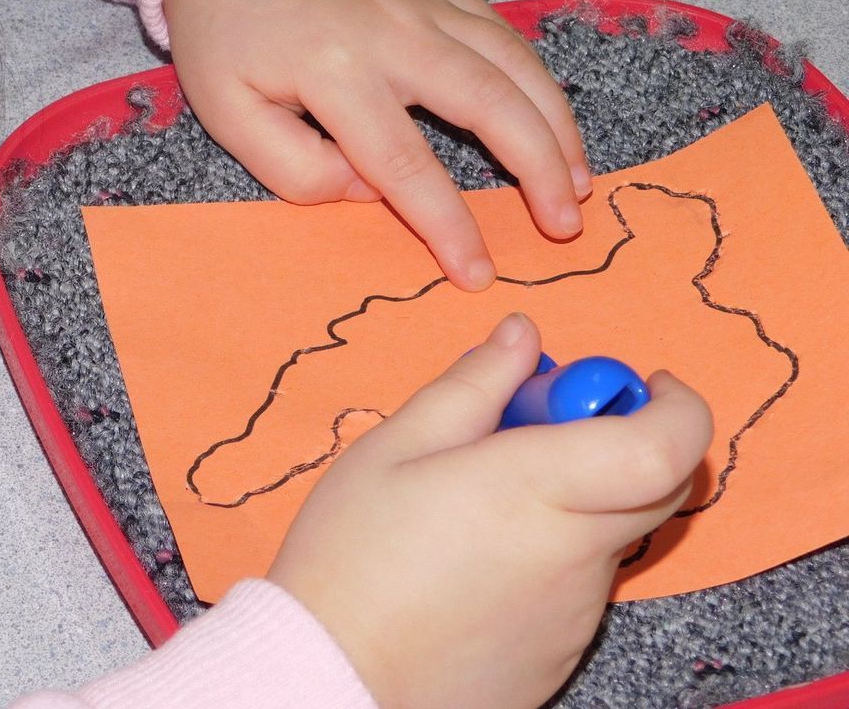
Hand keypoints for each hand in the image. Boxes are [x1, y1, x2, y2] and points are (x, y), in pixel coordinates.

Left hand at [163, 0, 591, 290]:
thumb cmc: (223, 27)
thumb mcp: (226, 109)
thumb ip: (292, 166)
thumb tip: (365, 190)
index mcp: (335, 71)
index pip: (406, 165)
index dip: (448, 225)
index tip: (477, 273)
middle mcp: (394, 32)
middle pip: (490, 105)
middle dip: (539, 171)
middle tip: (564, 226)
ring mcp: (423, 1)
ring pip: (513, 64)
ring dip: (556, 125)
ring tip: (579, 181)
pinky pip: (502, 32)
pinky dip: (537, 77)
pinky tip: (552, 116)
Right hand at [266, 314, 712, 708]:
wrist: (333, 676)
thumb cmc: (351, 556)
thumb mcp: (395, 447)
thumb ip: (473, 385)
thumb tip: (523, 336)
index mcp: (533, 489)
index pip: (664, 448)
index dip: (676, 406)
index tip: (643, 380)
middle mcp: (573, 551)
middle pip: (660, 485)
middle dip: (631, 435)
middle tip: (551, 423)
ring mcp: (576, 608)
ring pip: (612, 530)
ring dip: (579, 495)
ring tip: (484, 496)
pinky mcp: (564, 647)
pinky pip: (581, 579)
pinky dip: (554, 546)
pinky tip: (478, 553)